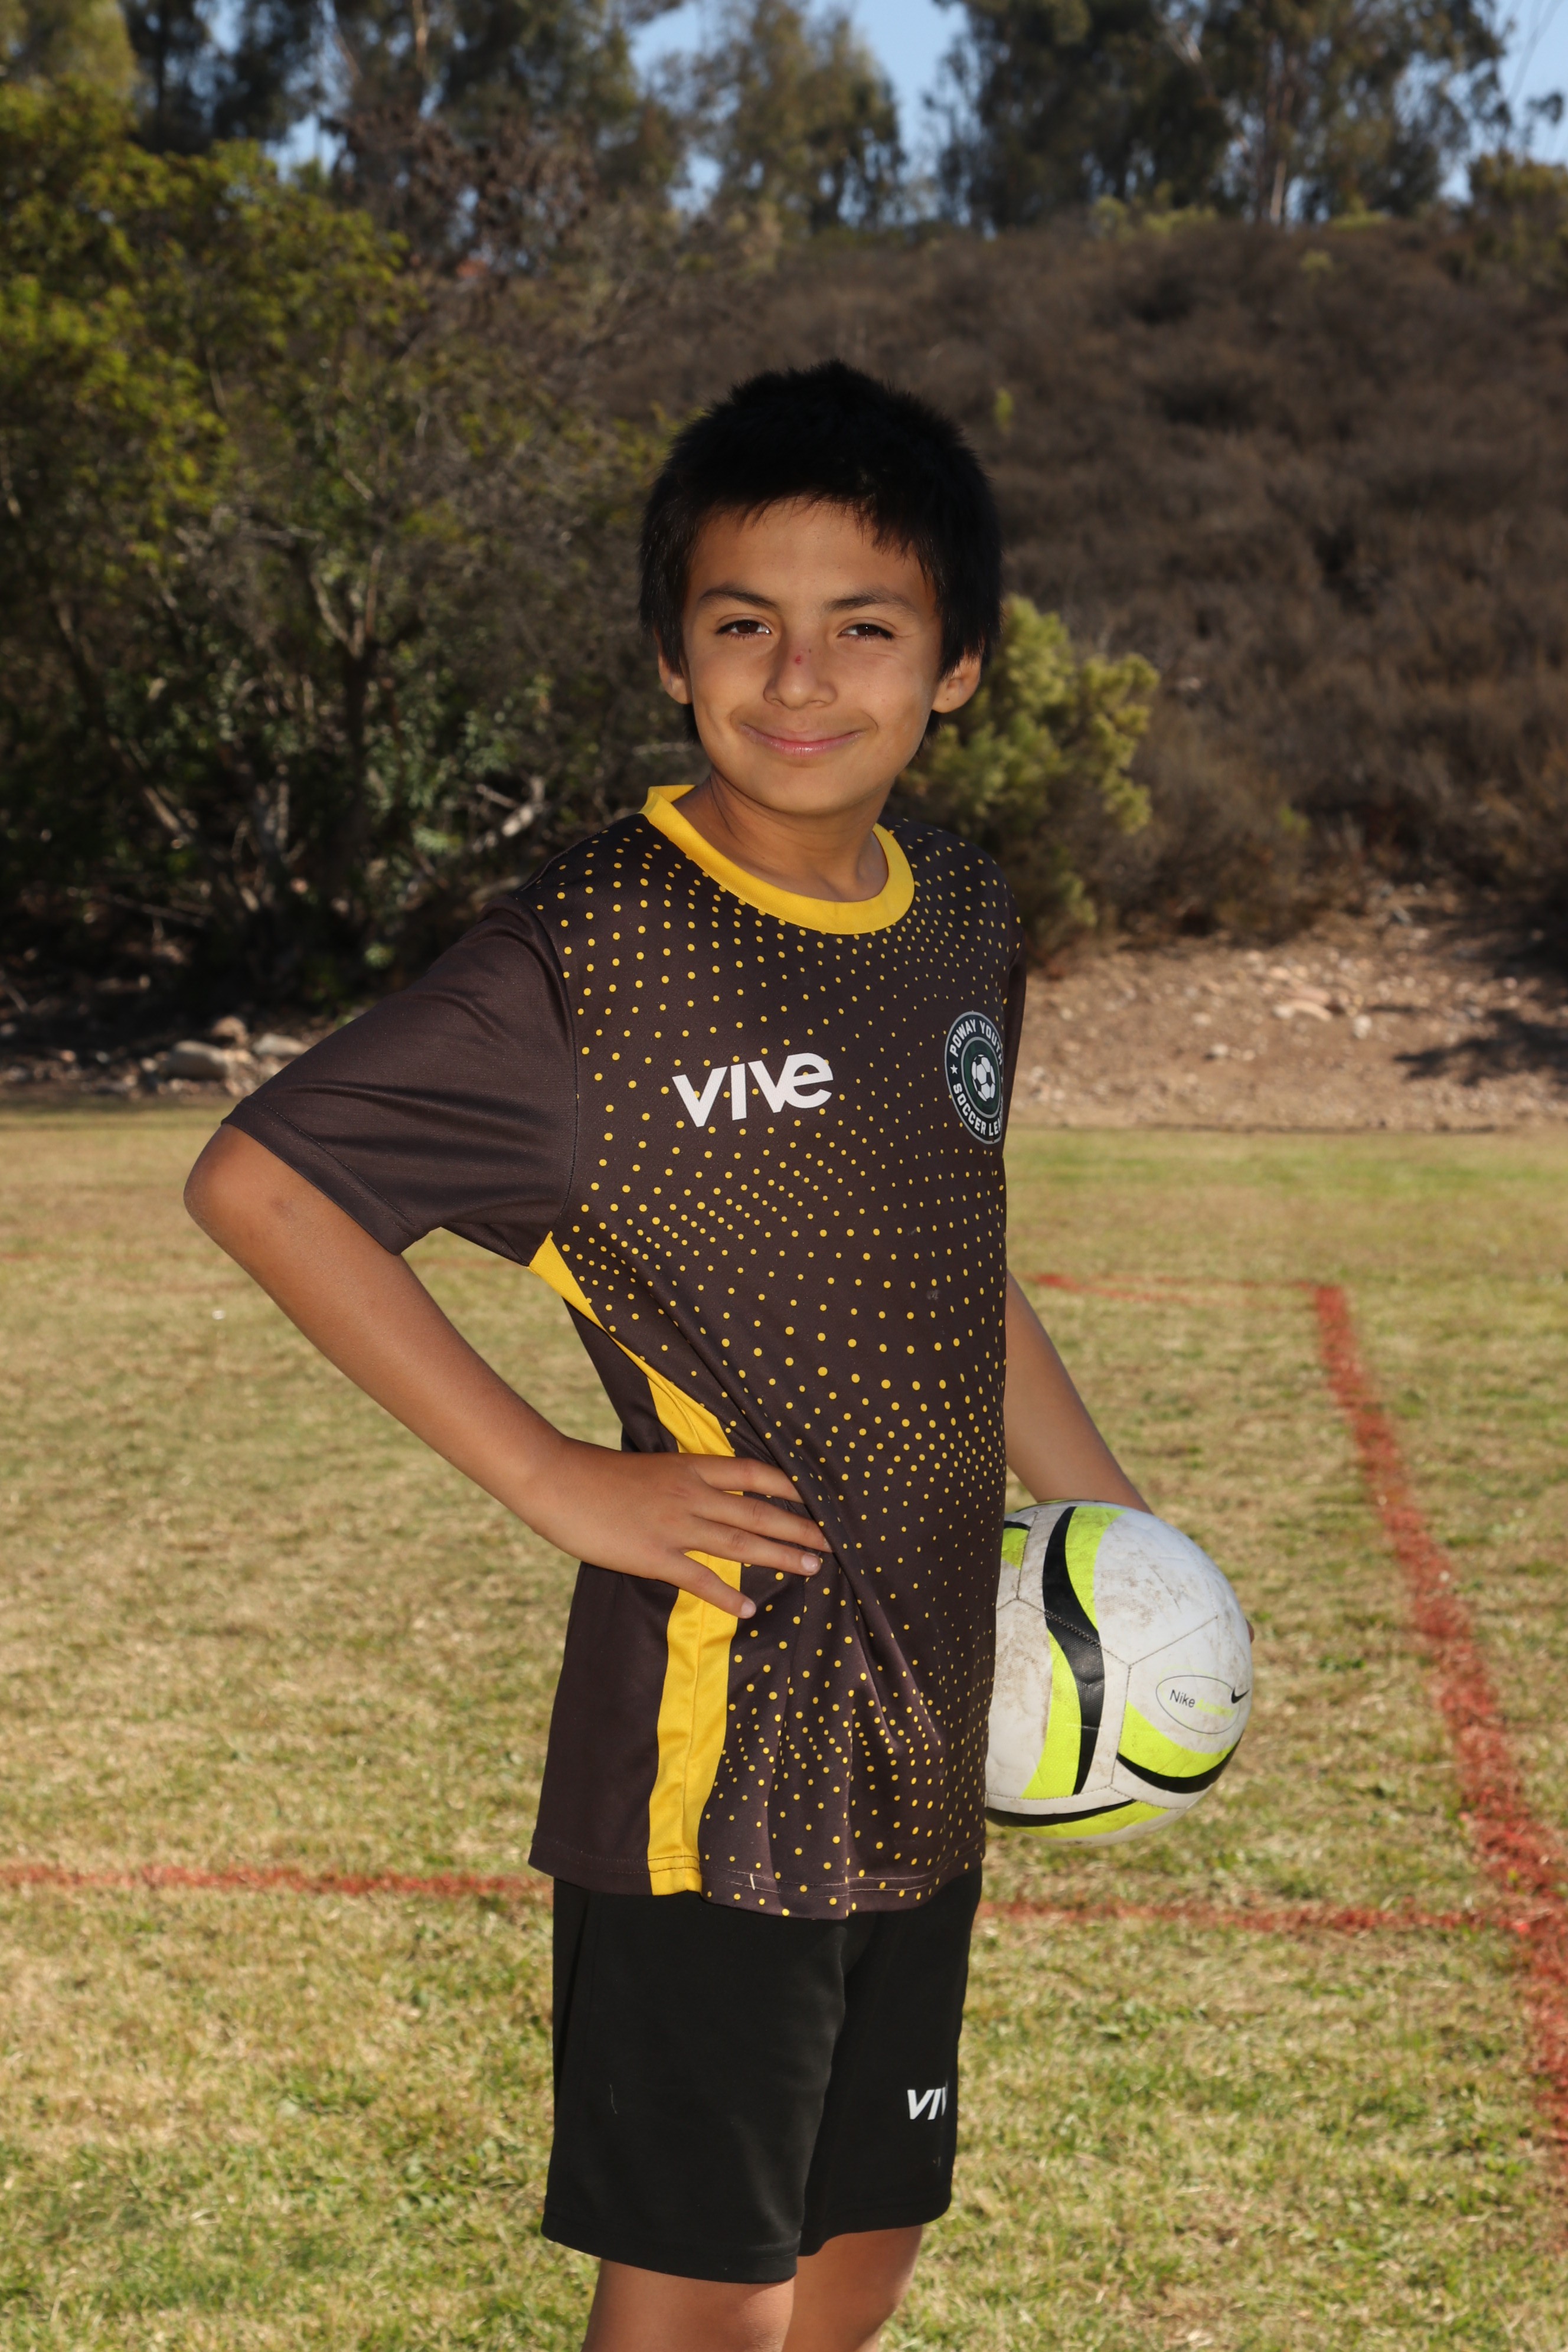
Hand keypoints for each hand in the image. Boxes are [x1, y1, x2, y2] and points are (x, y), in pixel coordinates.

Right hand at [524, 1437, 827, 1620]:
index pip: (753, 1472)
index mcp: (689, 1467)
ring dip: (780, 1557)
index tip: (817, 1497)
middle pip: (758, 1511)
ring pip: (741, 1543)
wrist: (557, 1481)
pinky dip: (727, 1596)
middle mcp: (691, 1494)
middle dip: (799, 1527)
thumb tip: (703, 1492)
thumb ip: (679, 1480)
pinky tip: (750, 1608)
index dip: (788, 1486)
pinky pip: (701, 1579)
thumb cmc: (595, 1474)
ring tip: (812, 1568)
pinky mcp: (654, 1555)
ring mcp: (675, 1525)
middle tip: (833, 1541)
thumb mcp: (648, 1467)